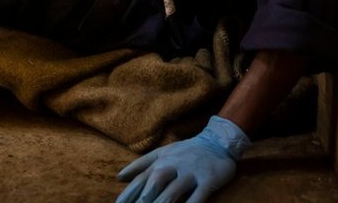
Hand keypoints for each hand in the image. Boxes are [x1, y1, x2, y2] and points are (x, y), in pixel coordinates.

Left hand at [114, 116, 250, 202]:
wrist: (218, 141)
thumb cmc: (185, 151)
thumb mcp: (161, 153)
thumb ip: (141, 165)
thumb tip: (119, 177)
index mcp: (160, 161)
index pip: (140, 179)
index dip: (128, 194)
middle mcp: (173, 165)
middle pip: (155, 183)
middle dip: (144, 199)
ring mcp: (191, 172)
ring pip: (174, 190)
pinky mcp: (208, 179)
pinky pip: (199, 196)